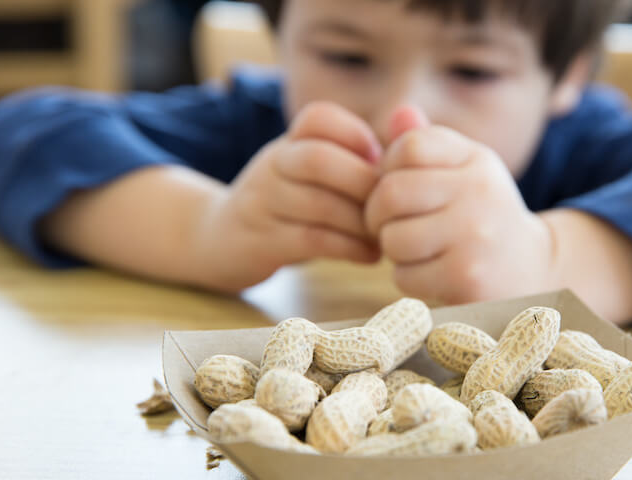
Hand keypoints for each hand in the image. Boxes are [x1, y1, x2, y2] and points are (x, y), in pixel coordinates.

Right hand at [195, 102, 382, 291]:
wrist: (220, 240)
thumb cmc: (287, 205)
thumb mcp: (308, 172)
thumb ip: (353, 158)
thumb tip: (411, 144)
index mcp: (288, 142)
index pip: (318, 117)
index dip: (356, 135)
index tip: (379, 162)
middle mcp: (272, 166)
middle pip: (317, 159)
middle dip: (364, 183)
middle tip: (393, 206)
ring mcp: (262, 203)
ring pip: (317, 204)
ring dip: (361, 222)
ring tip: (386, 235)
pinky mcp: (261, 241)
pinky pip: (310, 239)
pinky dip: (349, 248)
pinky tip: (370, 255)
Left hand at [365, 107, 553, 303]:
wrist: (532, 271)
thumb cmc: (482, 217)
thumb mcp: (465, 172)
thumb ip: (428, 145)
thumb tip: (399, 113)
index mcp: (476, 159)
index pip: (409, 146)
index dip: (388, 168)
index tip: (399, 187)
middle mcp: (480, 191)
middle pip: (391, 192)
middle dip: (378, 214)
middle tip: (389, 225)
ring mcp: (475, 235)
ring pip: (393, 237)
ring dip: (393, 250)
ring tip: (416, 250)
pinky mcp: (466, 277)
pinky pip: (404, 275)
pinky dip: (409, 279)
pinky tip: (432, 274)